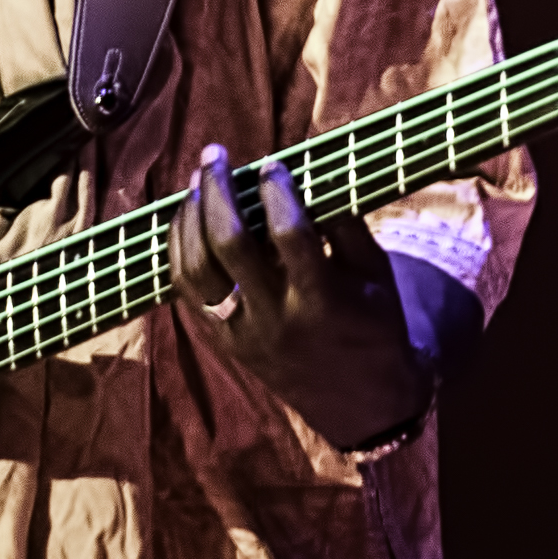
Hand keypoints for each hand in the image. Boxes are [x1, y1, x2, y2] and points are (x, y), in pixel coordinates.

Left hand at [169, 145, 433, 452]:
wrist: (360, 402)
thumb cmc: (374, 324)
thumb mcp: (376, 274)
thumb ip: (346, 223)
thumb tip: (313, 169)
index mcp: (322, 301)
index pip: (291, 235)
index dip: (277, 192)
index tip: (272, 164)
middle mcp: (275, 319)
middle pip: (231, 245)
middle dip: (218, 191)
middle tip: (215, 156)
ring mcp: (243, 334)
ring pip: (196, 269)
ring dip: (190, 218)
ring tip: (197, 183)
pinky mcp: (223, 342)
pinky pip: (187, 292)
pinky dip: (181, 250)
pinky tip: (188, 220)